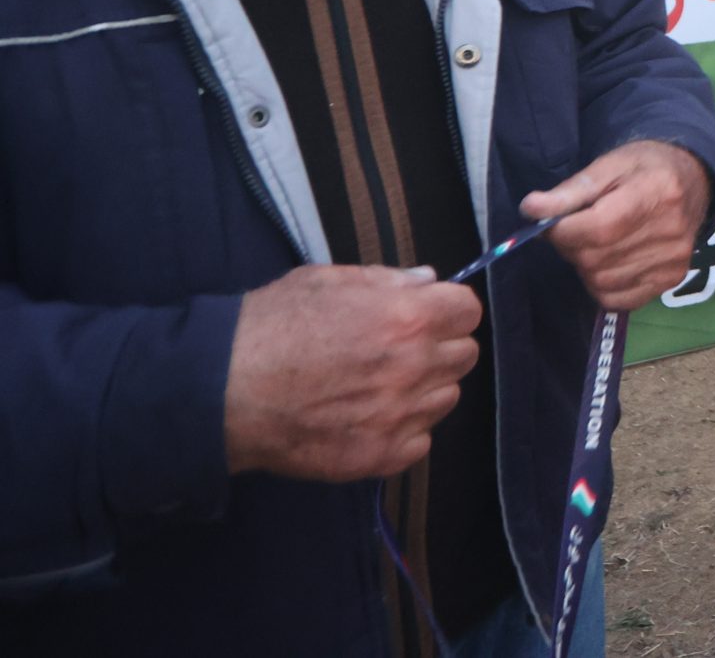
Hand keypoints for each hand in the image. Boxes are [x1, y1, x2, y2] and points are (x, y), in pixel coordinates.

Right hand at [224, 264, 482, 481]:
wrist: (222, 392)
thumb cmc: (270, 326)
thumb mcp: (327, 281)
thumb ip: (387, 280)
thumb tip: (429, 281)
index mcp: (407, 318)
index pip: (468, 311)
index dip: (448, 310)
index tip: (428, 315)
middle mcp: (412, 367)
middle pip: (463, 355)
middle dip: (439, 347)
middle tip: (401, 349)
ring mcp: (399, 417)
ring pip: (446, 398)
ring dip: (424, 388)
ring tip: (380, 384)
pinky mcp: (379, 457)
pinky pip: (420, 441)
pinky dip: (404, 430)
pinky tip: (371, 416)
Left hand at [521, 139, 711, 309]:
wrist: (693, 180)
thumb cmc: (645, 168)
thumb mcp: (609, 165)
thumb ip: (571, 190)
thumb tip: (531, 209)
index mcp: (654, 192)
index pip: (597, 228)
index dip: (563, 231)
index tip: (552, 222)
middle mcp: (670, 231)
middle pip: (595, 258)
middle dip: (571, 246)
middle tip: (575, 229)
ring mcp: (673, 259)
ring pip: (601, 281)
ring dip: (585, 266)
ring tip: (594, 243)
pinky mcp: (672, 279)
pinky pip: (618, 299)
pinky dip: (601, 285)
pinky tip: (608, 262)